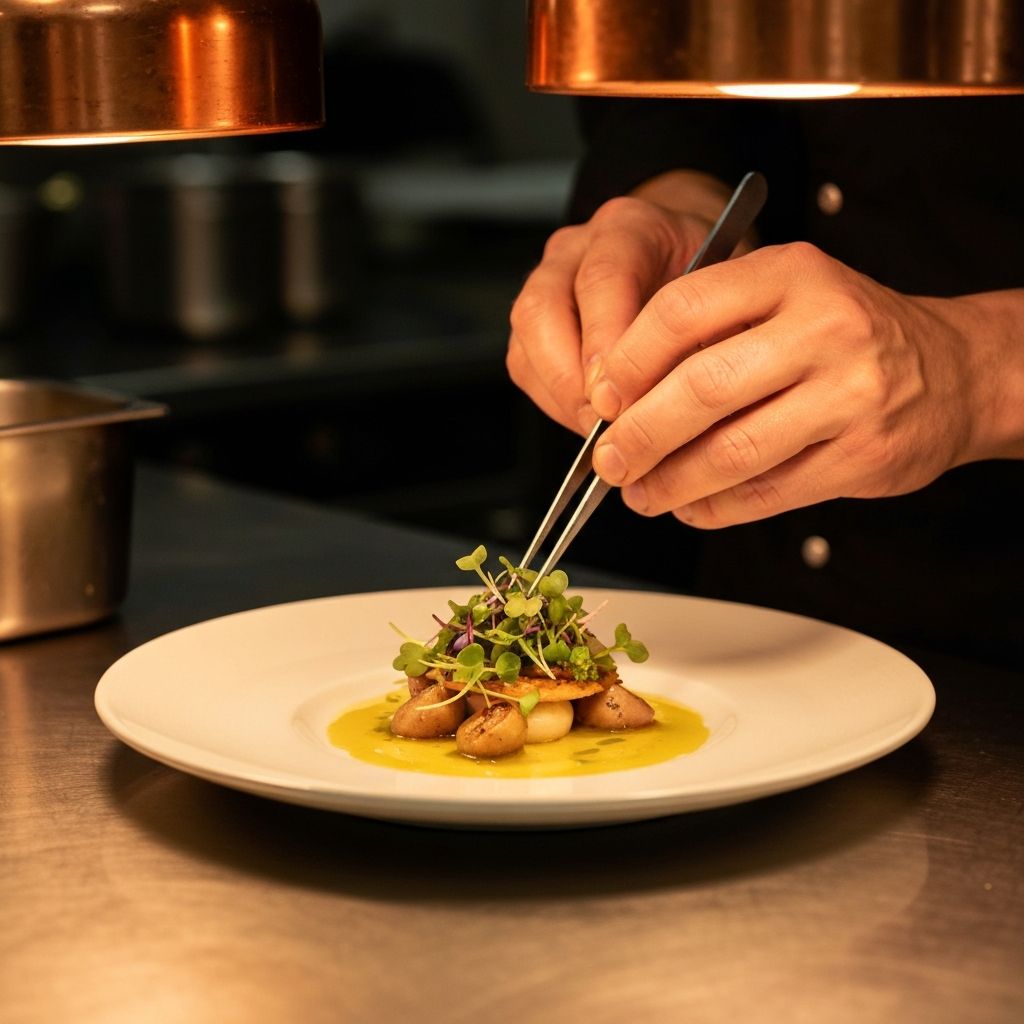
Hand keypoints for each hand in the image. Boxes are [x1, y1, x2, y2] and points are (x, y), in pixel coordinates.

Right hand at [507, 182, 726, 434]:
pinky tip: (590, 422)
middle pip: (543, 309)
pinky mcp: (535, 319)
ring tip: (599, 432)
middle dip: (570, 378)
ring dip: (560, 395)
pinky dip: (555, 402)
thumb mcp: (725, 294)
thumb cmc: (711, 277)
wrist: (694, 257)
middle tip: (604, 423)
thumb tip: (682, 400)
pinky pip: (525, 364)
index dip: (605, 343)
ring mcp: (548, 279)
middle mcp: (578, 248)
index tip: (618, 398)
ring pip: (527, 339)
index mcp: (630, 227)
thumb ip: (702, 336)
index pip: (603, 279)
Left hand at [586, 241, 986, 527]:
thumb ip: (709, 332)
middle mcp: (824, 327)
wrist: (952, 370)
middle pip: (702, 388)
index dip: (626, 362)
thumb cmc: (844, 335)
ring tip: (641, 492)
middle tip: (608, 460)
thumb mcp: (782, 299)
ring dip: (671, 482)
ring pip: (733, 451)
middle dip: (639, 434)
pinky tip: (691, 507)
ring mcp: (850, 394)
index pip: (681, 311)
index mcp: (789, 274)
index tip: (598, 398)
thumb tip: (616, 397)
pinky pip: (767, 493)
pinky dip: (715, 508)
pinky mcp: (863, 455)